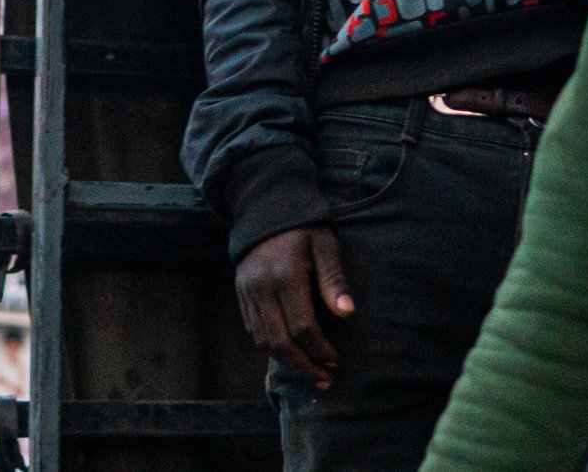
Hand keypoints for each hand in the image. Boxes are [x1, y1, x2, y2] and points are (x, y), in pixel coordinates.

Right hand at [233, 225, 353, 389]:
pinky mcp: (240, 294)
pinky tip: (288, 354)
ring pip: (263, 341)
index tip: (336, 360)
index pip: (303, 327)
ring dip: (286, 363)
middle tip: (324, 378)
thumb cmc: (303, 228)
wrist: (265, 208)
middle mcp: (262, 288)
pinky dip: (270, 348)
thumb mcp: (325, 245)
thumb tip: (347, 314)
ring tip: (309, 372)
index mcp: (285, 276)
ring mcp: (247, 292)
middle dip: (304, 366)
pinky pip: (253, 331)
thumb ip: (334, 279)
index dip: (320, 350)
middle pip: (280, 342)